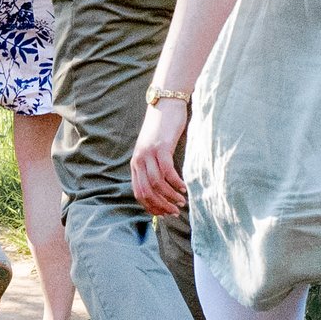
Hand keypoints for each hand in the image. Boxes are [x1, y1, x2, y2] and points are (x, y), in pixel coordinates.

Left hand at [128, 98, 189, 216]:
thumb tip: (163, 189)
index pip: (138, 192)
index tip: (165, 214)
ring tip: (182, 201)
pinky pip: (167, 171)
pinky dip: (176, 183)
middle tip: (175, 211)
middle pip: (146, 191)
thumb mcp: (154, 151)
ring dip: (170, 196)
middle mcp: (139, 159)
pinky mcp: (161, 147)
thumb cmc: (163, 130)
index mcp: (136, 163)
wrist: (165, 105)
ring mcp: (148, 153)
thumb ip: (154, 167)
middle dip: (161, 206)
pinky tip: (184, 187)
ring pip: (157, 184)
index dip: (151, 206)